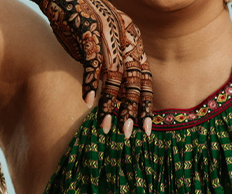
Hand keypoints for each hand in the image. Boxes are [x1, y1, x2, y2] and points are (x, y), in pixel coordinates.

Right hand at [37, 0, 152, 135]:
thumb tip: (119, 93)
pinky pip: (92, 63)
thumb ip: (116, 63)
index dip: (145, 105)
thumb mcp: (108, 42)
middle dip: (131, 110)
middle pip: (133, 81)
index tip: (146, 129)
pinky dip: (90, 84)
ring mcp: (107, 37)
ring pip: (113, 77)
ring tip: (106, 127)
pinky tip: (88, 103)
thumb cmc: (86, 22)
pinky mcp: (88, 33)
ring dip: (109, 105)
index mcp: (133, 43)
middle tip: (127, 134)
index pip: (144, 79)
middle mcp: (125, 40)